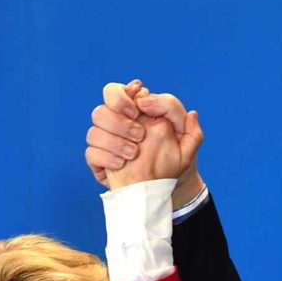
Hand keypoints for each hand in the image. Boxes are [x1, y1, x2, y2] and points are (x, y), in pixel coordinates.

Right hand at [86, 81, 204, 207]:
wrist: (163, 188)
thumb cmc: (174, 161)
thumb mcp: (187, 145)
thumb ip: (191, 129)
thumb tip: (191, 113)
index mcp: (134, 113)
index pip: (116, 92)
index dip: (122, 97)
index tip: (139, 109)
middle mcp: (115, 125)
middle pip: (100, 110)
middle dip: (118, 120)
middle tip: (139, 134)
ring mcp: (105, 143)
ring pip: (93, 131)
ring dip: (114, 141)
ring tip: (134, 153)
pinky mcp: (99, 161)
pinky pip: (91, 154)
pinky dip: (106, 158)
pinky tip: (122, 164)